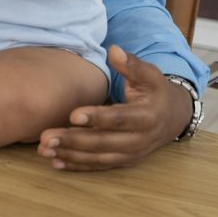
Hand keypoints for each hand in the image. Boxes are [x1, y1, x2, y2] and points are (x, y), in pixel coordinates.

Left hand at [36, 45, 193, 170]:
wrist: (173, 117)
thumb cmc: (156, 91)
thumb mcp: (150, 75)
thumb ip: (131, 64)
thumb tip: (114, 50)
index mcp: (147, 117)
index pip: (119, 119)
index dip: (97, 118)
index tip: (73, 114)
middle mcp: (140, 140)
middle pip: (104, 142)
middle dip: (74, 140)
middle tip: (46, 137)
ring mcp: (131, 154)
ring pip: (98, 158)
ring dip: (70, 155)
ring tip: (44, 150)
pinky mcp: (123, 162)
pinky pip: (99, 166)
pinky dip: (77, 166)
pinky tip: (55, 162)